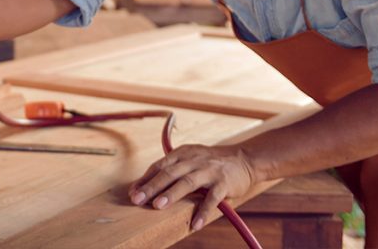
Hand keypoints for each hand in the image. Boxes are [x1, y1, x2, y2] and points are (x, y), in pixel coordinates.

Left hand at [128, 144, 257, 231]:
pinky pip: (212, 198)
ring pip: (187, 182)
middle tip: (138, 199)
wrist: (244, 159)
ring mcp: (209, 171)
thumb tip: (144, 186)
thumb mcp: (189, 159)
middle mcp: (194, 160)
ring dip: (171, 194)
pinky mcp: (224, 183)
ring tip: (157, 206)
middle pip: (169, 173)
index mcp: (182, 153)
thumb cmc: (210, 162)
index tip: (133, 192)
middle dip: (152, 186)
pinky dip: (203, 211)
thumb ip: (170, 170)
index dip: (145, 179)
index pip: (159, 166)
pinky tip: (196, 223)